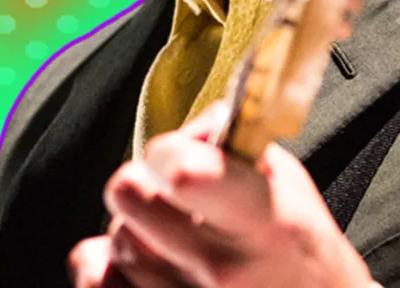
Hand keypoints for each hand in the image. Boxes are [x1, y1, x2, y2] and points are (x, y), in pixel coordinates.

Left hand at [68, 101, 378, 287]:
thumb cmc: (303, 254)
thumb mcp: (290, 187)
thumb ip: (238, 147)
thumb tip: (192, 127)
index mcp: (263, 220)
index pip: (183, 170)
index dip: (169, 150)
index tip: (177, 156)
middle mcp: (222, 268)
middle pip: (129, 196)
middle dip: (142, 181)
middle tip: (164, 192)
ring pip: (114, 241)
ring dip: (132, 229)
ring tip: (167, 236)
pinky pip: (97, 282)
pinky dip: (103, 267)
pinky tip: (133, 263)